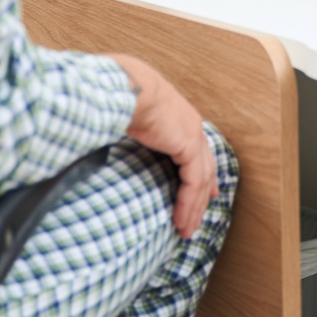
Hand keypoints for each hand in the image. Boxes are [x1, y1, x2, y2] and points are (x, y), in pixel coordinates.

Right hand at [110, 54, 219, 237]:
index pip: (196, 147)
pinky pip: (193, 183)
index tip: (206, 189)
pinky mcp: (188, 146)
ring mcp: (193, 134)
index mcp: (177, 114)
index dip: (202, 169)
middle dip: (202, 193)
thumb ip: (129, 125)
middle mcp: (190, 123)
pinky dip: (187, 204)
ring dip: (193, 207)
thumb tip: (109, 131)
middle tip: (199, 216)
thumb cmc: (116, 94)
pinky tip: (181, 221)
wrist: (124, 86)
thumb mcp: (127, 111)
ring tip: (186, 230)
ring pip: (200, 179)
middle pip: (204, 165)